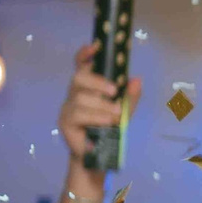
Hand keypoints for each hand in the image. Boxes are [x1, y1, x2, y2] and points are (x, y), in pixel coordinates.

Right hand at [56, 44, 128, 169]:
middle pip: (78, 78)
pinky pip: (78, 114)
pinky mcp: (65, 122)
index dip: (85, 54)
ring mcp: (68, 108)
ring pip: (81, 98)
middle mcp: (74, 94)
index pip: (81, 66)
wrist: (99, 156)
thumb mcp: (124, 112)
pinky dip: (95, 117)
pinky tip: (106, 122)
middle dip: (96, 82)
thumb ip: (130, 96)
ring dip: (101, 106)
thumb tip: (136, 79)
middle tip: (113, 91)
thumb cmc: (109, 130)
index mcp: (87, 88)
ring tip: (116, 115)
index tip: (95, 46)